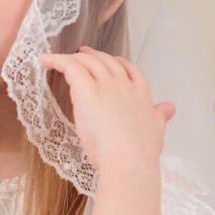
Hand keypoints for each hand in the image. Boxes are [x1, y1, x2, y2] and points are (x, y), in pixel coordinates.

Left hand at [37, 45, 174, 173]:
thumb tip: (168, 107)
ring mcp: (105, 85)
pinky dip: (56, 60)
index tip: (111, 62)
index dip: (118, 63)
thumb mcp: (156, 130)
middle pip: (107, 61)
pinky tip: (45, 60)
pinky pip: (69, 66)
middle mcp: (123, 84)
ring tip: (62, 58)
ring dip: (75, 57)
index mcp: (140, 93)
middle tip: (82, 54)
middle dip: (94, 55)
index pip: (129, 69)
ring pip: (88, 62)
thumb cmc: (140, 152)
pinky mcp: (86, 90)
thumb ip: (160, 116)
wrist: (129, 160)